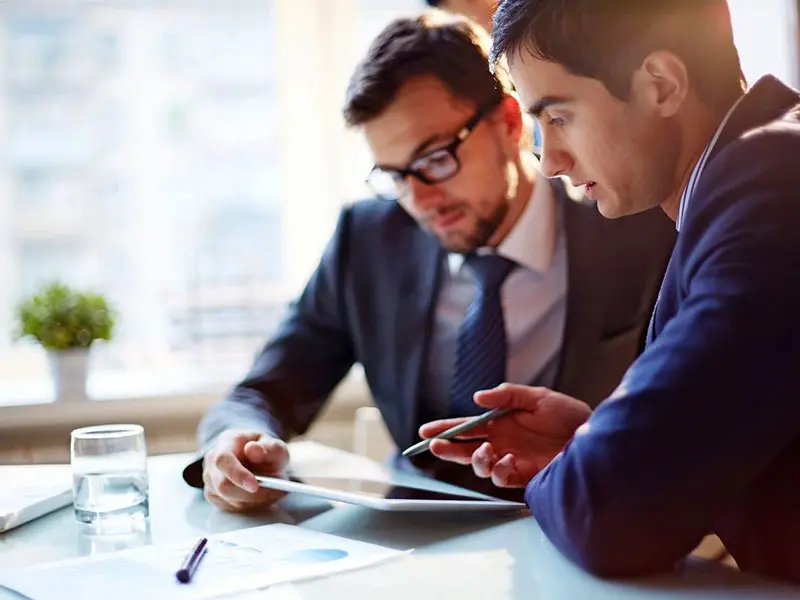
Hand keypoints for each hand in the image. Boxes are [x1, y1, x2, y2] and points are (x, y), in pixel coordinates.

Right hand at [202, 429, 289, 511]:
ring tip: (273, 492)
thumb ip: (268, 447)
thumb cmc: (267, 453)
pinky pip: (229, 506)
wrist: (260, 461)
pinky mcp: (213, 494)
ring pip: (228, 499)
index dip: (237, 474)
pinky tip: (260, 496)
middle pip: (223, 485)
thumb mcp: (276, 447)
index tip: (255, 486)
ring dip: (253, 500)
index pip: (223, 459)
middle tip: (275, 493)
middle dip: (249, 494)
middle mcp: (213, 460)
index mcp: (227, 441)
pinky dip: (248, 505)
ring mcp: (210, 478)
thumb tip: (252, 449)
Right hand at [419, 384, 590, 487]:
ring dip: (477, 460)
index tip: (426, 431)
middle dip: (448, 449)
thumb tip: (477, 397)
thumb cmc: (569, 415)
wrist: (595, 437)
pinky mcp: (525, 475)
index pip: (466, 426)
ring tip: (485, 451)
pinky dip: (500, 470)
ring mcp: (512, 459)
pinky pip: (503, 478)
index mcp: (500, 422)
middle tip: (436, 446)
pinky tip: (508, 460)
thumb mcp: (538, 397)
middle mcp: (502, 442)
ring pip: (480, 466)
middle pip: (465, 449)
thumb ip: (507, 395)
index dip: (445, 429)